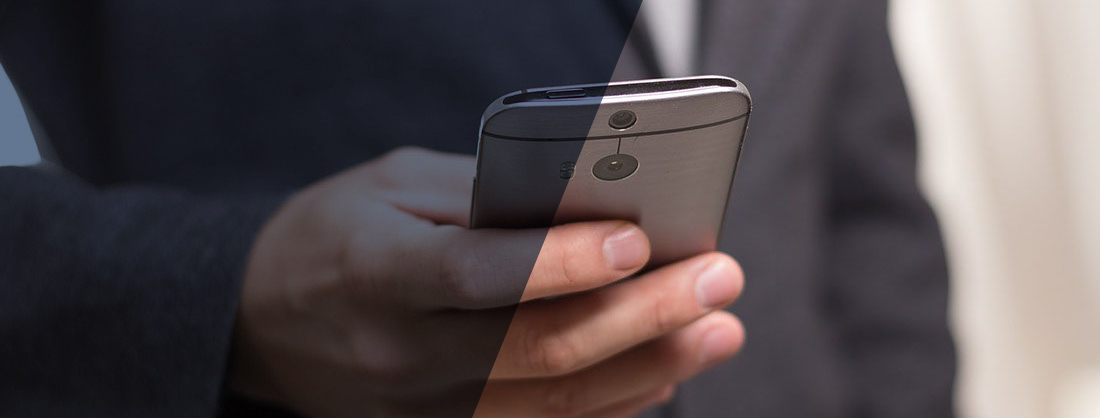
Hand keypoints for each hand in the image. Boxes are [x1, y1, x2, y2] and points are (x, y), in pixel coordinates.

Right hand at [231, 147, 745, 417]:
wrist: (260, 323)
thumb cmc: (333, 236)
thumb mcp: (389, 186)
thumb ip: (480, 195)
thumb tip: (585, 207)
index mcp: (376, 271)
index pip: (478, 275)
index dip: (561, 262)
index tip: (639, 238)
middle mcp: (399, 352)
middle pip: (536, 348)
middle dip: (642, 314)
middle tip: (720, 278)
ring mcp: (419, 410)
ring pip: (550, 403)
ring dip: (647, 368)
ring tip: (716, 331)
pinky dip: (608, 408)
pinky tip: (664, 378)